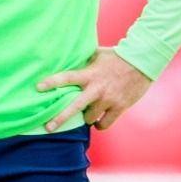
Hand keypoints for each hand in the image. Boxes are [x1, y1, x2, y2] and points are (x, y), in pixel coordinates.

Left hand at [36, 47, 152, 131]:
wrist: (142, 62)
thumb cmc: (117, 56)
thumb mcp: (98, 54)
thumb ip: (84, 60)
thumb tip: (69, 57)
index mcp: (90, 74)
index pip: (67, 78)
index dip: (52, 82)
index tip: (38, 87)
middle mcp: (97, 88)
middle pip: (75, 107)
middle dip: (60, 118)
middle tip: (48, 127)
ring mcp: (108, 99)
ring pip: (89, 118)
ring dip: (86, 117)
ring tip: (87, 113)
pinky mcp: (120, 107)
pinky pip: (104, 124)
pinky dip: (99, 124)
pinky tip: (97, 122)